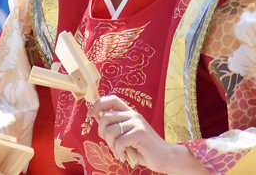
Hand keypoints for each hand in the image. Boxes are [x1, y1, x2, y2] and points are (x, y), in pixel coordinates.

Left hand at [88, 96, 209, 174]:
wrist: (164, 156)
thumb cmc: (143, 148)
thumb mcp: (126, 135)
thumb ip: (114, 126)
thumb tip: (96, 116)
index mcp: (129, 112)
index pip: (110, 99)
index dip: (98, 105)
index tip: (91, 115)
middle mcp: (133, 114)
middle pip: (105, 117)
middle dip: (103, 134)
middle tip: (112, 144)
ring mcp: (137, 122)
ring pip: (110, 131)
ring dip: (111, 146)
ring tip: (120, 152)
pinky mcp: (140, 132)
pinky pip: (119, 142)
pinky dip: (119, 153)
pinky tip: (126, 156)